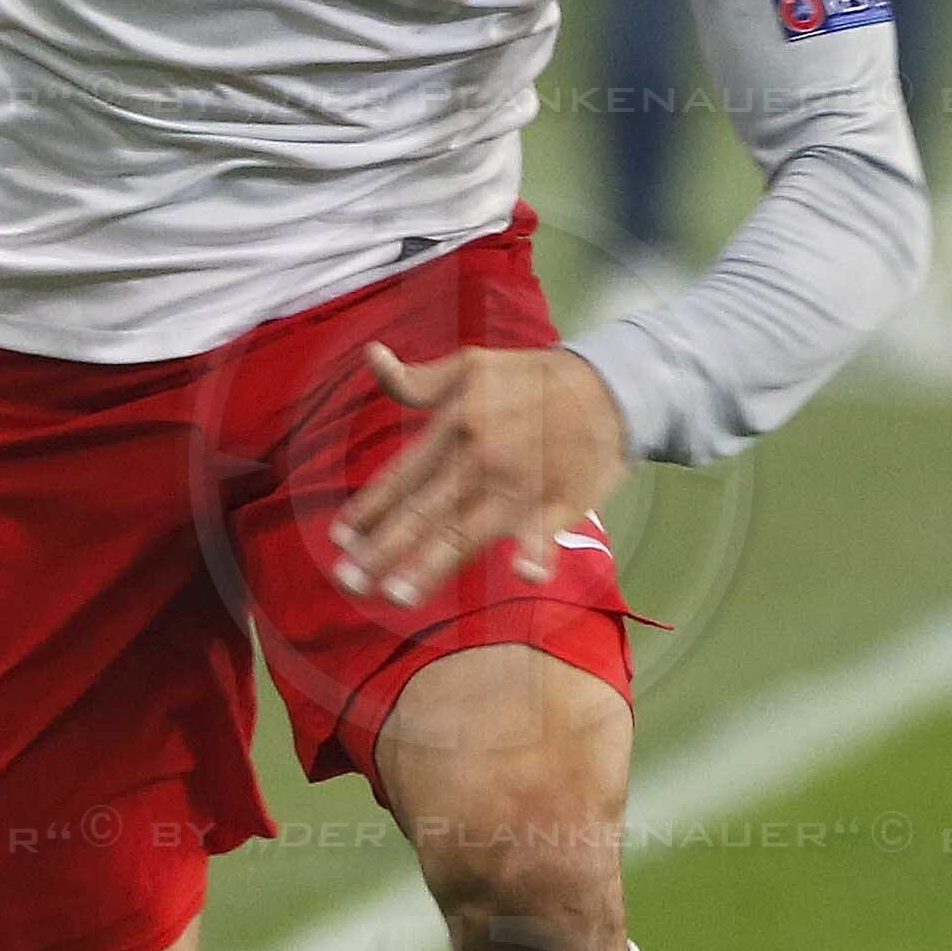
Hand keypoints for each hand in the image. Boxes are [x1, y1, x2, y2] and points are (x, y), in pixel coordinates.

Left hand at [329, 344, 628, 611]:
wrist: (611, 385)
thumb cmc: (533, 379)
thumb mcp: (472, 366)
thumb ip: (419, 379)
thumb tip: (372, 356)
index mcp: (456, 424)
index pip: (402, 475)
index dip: (370, 509)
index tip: (340, 539)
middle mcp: (481, 457)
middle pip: (424, 510)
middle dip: (382, 548)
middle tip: (349, 581)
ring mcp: (522, 483)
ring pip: (468, 530)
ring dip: (430, 564)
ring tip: (396, 594)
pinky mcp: (562, 501)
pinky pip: (546, 531)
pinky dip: (539, 551)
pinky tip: (525, 573)